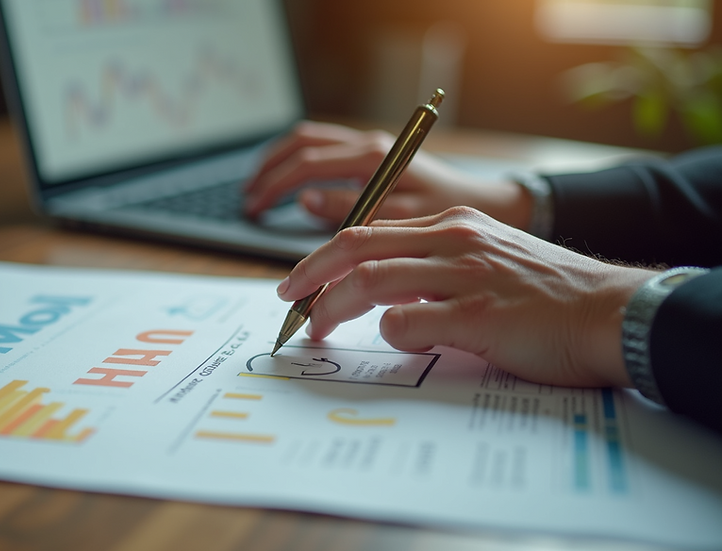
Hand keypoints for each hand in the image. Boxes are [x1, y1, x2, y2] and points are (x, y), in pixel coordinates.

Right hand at [243, 120, 533, 230]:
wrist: (492, 208)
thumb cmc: (453, 220)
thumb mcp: (402, 221)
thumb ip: (351, 212)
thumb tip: (306, 201)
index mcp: (374, 159)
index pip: (307, 165)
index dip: (275, 189)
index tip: (254, 210)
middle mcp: (369, 146)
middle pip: (301, 145)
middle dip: (268, 171)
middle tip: (248, 201)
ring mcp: (371, 149)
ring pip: (309, 141)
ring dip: (279, 162)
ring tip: (257, 189)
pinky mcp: (374, 158)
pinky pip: (325, 149)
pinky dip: (298, 162)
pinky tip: (288, 183)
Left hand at [275, 207, 655, 387]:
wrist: (610, 310)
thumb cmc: (546, 293)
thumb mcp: (486, 258)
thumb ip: (435, 265)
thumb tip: (381, 292)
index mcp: (452, 224)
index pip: (367, 230)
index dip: (324, 257)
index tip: (302, 281)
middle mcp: (453, 240)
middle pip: (356, 247)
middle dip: (311, 275)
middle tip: (290, 303)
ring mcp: (466, 276)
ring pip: (372, 281)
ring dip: (334, 307)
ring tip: (320, 331)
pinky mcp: (480, 315)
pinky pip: (410, 323)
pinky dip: (391, 335)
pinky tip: (398, 344)